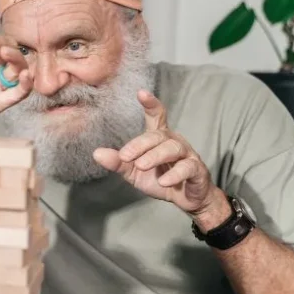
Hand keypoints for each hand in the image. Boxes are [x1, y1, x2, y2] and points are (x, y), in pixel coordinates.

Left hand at [93, 90, 222, 220]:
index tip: (141, 93)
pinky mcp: (197, 170)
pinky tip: (163, 181)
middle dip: (140, 144)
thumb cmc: (159, 179)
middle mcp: (174, 142)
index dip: (151, 104)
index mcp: (159, 138)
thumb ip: (118, 162)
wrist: (185, 200)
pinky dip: (175, 174)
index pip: (157, 116)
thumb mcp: (134, 172)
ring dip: (155, 156)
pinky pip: (188, 167)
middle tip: (124, 156)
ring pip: (173, 148)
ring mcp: (187, 155)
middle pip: (158, 135)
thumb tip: (96, 153)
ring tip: (140, 166)